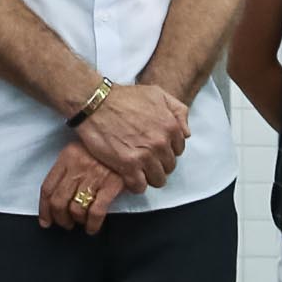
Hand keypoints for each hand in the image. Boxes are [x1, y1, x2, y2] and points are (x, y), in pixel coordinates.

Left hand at [37, 144, 128, 234]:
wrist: (132, 141)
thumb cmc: (105, 148)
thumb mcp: (82, 150)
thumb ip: (69, 168)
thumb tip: (57, 197)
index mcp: (67, 156)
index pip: (47, 187)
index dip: (44, 209)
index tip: (45, 220)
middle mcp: (78, 166)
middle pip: (58, 201)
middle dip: (60, 218)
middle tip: (65, 223)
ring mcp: (94, 176)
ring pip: (75, 209)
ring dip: (77, 221)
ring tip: (81, 222)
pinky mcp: (112, 185)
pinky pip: (96, 212)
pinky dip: (92, 224)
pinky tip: (92, 228)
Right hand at [73, 82, 189, 186]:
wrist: (95, 103)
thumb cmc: (124, 97)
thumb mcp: (157, 94)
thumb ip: (178, 111)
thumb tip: (186, 133)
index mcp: (170, 127)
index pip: (178, 151)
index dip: (166, 150)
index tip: (155, 149)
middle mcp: (161, 143)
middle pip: (169, 167)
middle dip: (159, 164)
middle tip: (145, 159)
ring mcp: (145, 155)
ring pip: (157, 179)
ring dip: (148, 176)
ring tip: (138, 169)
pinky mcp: (128, 165)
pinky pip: (139, 186)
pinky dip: (135, 185)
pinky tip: (129, 176)